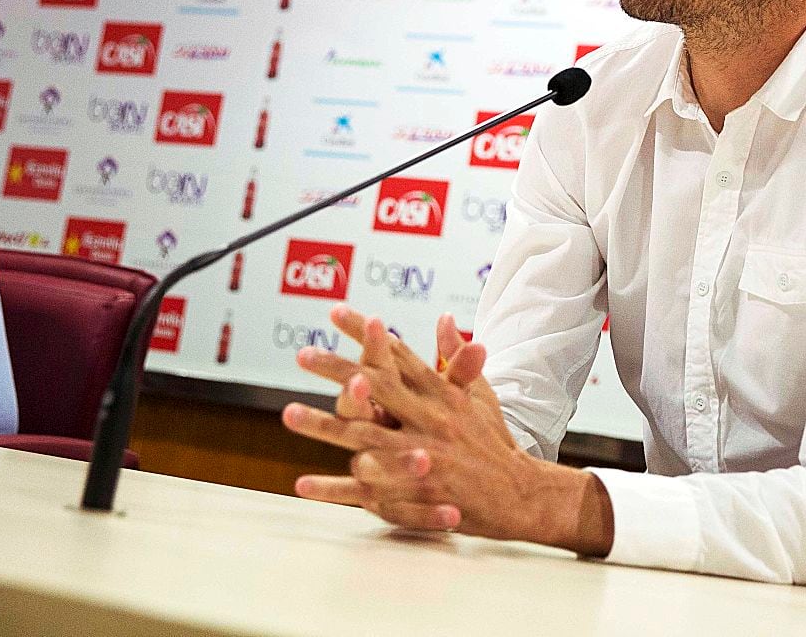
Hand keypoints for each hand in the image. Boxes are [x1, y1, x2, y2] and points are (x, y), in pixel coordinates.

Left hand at [282, 304, 612, 554]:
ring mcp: (420, 455)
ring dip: (324, 424)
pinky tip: (301, 483)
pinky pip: (365, 490)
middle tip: (303, 353)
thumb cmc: (494, 441)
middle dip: (337, 368)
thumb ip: (457, 358)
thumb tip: (444, 318)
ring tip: (288, 413)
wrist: (517, 492)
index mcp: (442, 394)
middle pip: (376, 388)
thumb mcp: (480, 395)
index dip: (366, 333)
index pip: (397, 355)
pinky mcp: (414, 491)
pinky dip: (332, 488)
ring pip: (363, 436)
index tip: (337, 313)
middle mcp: (429, 419)